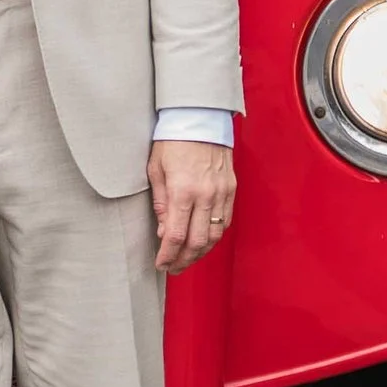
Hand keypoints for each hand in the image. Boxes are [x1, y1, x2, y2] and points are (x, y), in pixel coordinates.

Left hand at [148, 137, 235, 273]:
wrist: (199, 118)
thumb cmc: (173, 140)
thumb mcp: (156, 169)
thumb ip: (160, 202)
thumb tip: (163, 230)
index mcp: (182, 191)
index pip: (175, 235)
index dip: (167, 255)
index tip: (161, 264)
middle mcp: (204, 195)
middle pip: (197, 242)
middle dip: (184, 260)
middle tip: (173, 268)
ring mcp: (221, 193)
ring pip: (215, 235)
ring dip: (201, 252)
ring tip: (188, 259)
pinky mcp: (230, 189)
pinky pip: (225, 220)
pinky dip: (215, 235)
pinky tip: (205, 240)